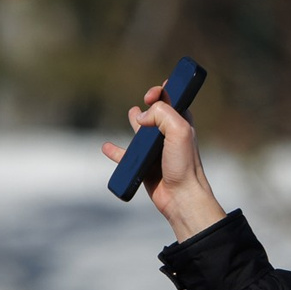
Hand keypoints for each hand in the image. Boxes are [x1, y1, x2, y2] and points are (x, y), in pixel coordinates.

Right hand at [103, 80, 225, 240]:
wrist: (181, 197)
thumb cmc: (184, 165)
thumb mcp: (179, 130)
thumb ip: (162, 114)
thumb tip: (140, 117)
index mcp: (181, 123)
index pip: (172, 100)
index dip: (162, 92)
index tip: (152, 95)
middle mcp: (170, 135)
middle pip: (156, 113)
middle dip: (151, 103)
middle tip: (146, 99)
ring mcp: (156, 150)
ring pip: (142, 132)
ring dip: (136, 121)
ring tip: (132, 113)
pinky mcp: (145, 165)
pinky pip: (126, 156)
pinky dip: (116, 151)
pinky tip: (107, 147)